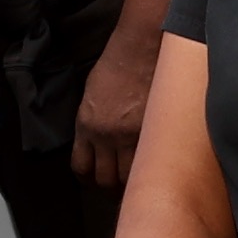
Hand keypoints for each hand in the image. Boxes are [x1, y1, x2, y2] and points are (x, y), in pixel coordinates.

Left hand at [75, 38, 159, 189]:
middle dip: (111, 188)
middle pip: (106, 179)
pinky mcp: (155, 132)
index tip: (94, 181)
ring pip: (130, 177)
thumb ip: (91, 122)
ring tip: (139, 182)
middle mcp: (106, 135)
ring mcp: (132, 136)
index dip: (87, 179)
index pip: (81, 166)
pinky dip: (153, 168)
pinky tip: (156, 168)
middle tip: (118, 189)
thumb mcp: (91, 94)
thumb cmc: (117, 64)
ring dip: (134, 183)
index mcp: (86, 125)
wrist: (141, 48)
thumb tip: (96, 143)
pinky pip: (152, 161)